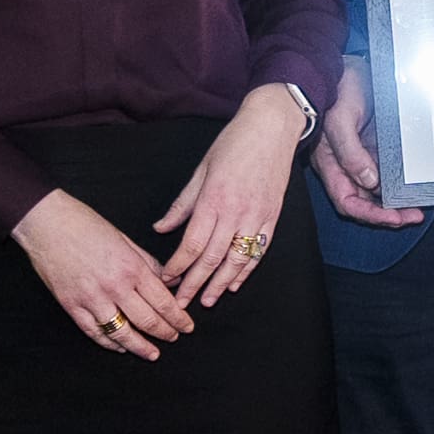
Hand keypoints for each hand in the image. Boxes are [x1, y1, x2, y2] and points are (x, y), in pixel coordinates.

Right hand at [15, 188, 189, 358]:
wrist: (46, 223)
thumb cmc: (85, 225)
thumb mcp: (125, 240)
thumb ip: (148, 263)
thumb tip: (170, 281)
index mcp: (131, 267)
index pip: (163, 301)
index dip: (178, 318)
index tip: (187, 326)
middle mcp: (114, 286)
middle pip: (147, 320)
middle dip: (165, 333)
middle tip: (174, 338)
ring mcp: (91, 298)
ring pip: (122, 332)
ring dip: (140, 347)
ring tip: (152, 353)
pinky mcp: (72, 306)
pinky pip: (94, 332)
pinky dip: (109, 343)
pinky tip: (120, 347)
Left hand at [154, 88, 308, 312]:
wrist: (271, 128)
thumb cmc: (233, 144)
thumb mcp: (201, 170)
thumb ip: (182, 204)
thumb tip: (160, 229)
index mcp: (213, 199)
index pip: (191, 244)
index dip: (177, 267)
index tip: (165, 281)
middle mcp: (236, 212)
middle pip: (211, 258)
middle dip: (194, 284)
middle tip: (181, 305)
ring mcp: (257, 216)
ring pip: (236, 260)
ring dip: (220, 284)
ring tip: (207, 300)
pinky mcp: (272, 217)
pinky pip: (258, 251)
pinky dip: (246, 270)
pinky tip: (235, 283)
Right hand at [311, 62, 423, 229]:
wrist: (347, 66)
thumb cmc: (338, 89)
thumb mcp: (340, 118)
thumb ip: (350, 152)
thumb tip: (370, 181)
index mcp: (330, 164)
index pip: (347, 201)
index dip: (370, 214)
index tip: (395, 218)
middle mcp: (345, 165)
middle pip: (365, 201)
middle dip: (388, 214)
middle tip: (414, 215)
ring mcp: (361, 157)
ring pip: (377, 191)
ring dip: (396, 202)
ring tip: (419, 207)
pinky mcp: (375, 148)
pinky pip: (387, 172)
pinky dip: (400, 183)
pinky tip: (415, 186)